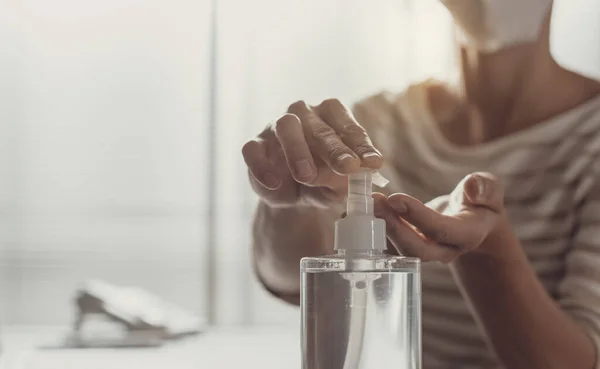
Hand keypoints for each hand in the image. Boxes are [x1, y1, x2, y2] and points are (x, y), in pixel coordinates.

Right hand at [242, 99, 382, 207]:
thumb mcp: (339, 185)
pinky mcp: (254, 145)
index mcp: (330, 116)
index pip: (348, 127)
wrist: (291, 195)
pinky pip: (253, 150)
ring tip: (307, 176)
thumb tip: (354, 175)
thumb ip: (346, 180)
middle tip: (348, 167)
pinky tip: (275, 184)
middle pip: (319, 127)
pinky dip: (263, 167)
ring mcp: (276, 127)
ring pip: (286, 126)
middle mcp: (304, 114)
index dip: (362, 146)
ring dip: (298, 151)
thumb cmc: (322, 180)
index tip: (374, 163)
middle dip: (335, 149)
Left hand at [373, 172, 506, 262]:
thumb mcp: (490, 191)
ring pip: (399, 250)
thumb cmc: (480, 203)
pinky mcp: (408, 250)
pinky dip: (371, 234)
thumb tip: (472, 188)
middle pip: (416, 248)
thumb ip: (486, 188)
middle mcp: (445, 251)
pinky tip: (357, 215)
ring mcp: (425, 254)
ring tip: (365, 205)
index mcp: (467, 235)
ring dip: (379, 228)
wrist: (472, 223)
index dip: (417, 216)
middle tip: (373, 202)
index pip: (440, 230)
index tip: (395, 197)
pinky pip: (388, 248)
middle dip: (392, 226)